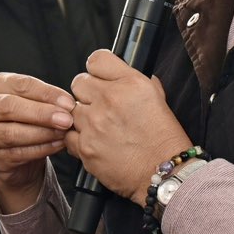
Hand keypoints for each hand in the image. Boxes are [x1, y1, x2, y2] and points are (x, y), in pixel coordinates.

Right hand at [0, 72, 74, 211]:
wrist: (14, 151)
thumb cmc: (26, 119)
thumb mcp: (33, 102)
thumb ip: (46, 100)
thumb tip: (69, 105)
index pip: (20, 85)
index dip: (46, 93)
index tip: (68, 103)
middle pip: (9, 107)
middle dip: (41, 113)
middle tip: (66, 120)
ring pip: (11, 133)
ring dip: (41, 134)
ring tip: (63, 134)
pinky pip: (16, 153)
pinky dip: (40, 149)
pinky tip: (57, 145)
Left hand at [65, 50, 192, 202]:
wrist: (164, 173)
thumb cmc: (165, 139)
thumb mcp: (158, 99)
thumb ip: (136, 82)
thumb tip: (122, 75)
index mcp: (130, 84)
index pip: (97, 60)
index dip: (97, 69)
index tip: (99, 77)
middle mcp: (109, 100)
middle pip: (78, 83)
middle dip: (87, 93)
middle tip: (98, 105)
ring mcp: (94, 124)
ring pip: (71, 110)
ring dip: (82, 117)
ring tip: (99, 127)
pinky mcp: (85, 147)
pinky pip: (68, 135)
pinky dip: (77, 138)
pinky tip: (93, 142)